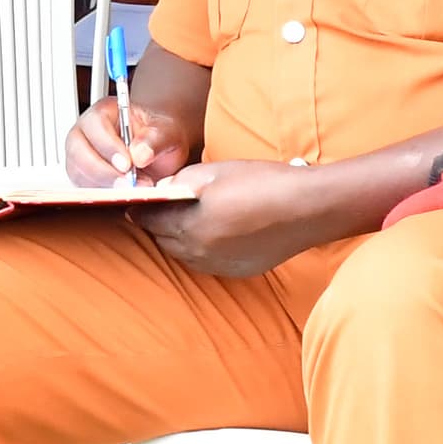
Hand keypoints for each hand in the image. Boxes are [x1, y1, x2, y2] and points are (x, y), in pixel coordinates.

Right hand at [67, 92, 189, 186]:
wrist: (158, 152)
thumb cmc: (158, 136)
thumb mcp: (166, 132)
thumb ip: (156, 139)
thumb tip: (140, 154)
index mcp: (104, 112)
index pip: (95, 126)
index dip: (108, 146)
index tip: (127, 164)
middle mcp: (86, 133)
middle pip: (79, 152)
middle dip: (103, 172)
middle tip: (128, 184)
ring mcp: (80, 156)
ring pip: (78, 173)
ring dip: (104, 186)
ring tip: (133, 190)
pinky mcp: (82, 178)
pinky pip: (83, 189)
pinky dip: (101, 196)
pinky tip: (122, 196)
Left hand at [133, 160, 340, 277]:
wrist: (308, 209)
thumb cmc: (263, 183)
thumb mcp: (216, 172)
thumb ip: (182, 182)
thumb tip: (163, 190)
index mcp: (190, 225)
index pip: (150, 220)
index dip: (140, 210)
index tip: (134, 203)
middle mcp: (199, 252)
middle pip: (164, 240)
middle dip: (158, 224)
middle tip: (160, 209)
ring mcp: (218, 265)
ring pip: (184, 254)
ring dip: (178, 238)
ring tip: (185, 220)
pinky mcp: (236, 271)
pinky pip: (206, 261)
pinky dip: (201, 248)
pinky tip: (213, 232)